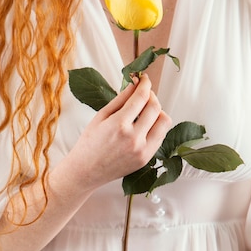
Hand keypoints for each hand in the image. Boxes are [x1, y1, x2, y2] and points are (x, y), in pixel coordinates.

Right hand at [68, 74, 171, 189]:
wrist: (86, 171)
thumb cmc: (89, 143)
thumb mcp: (100, 116)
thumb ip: (120, 99)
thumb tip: (135, 84)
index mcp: (119, 124)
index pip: (141, 97)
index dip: (145, 84)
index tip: (144, 79)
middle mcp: (134, 138)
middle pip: (156, 107)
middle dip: (151, 96)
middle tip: (144, 94)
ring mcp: (142, 150)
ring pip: (164, 122)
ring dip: (158, 112)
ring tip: (145, 112)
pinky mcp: (146, 159)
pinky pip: (160, 136)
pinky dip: (156, 127)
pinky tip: (145, 125)